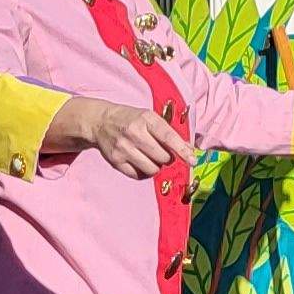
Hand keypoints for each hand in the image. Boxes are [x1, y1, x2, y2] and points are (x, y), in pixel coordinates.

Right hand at [49, 97, 191, 178]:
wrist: (101, 121)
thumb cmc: (132, 119)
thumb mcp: (150, 118)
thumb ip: (169, 132)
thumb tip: (189, 150)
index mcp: (146, 119)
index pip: (169, 137)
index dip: (183, 151)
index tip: (193, 160)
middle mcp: (134, 134)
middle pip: (162, 157)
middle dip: (167, 158)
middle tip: (162, 153)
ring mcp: (123, 148)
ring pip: (152, 169)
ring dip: (156, 166)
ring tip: (150, 157)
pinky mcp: (115, 161)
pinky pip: (138, 175)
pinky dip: (144, 172)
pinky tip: (140, 162)